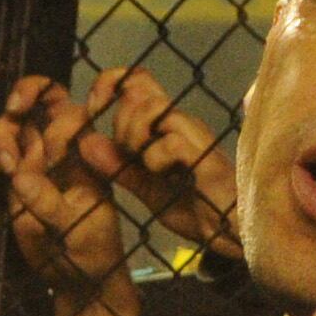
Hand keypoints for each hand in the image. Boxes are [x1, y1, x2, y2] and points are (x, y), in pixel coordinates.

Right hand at [0, 74, 139, 315]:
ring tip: (3, 171)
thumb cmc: (91, 254)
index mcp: (89, 155)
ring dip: (0, 136)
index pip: (73, 115)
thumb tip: (19, 178)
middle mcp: (62, 150)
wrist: (77, 279)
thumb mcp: (78, 232)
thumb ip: (51, 204)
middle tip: (14, 111)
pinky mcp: (12, 175)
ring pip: (12, 122)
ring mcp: (35, 160)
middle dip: (25, 94)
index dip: (56, 125)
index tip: (48, 154)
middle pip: (44, 99)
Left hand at [79, 66, 239, 258]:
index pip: (135, 80)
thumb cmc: (196, 208)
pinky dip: (155, 159)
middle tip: (130, 156)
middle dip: (120, 123)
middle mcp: (180, 122)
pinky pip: (170, 141)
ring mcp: (194, 135)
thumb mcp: (146, 188)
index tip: (94, 111)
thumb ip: (118, 167)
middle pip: (138, 90)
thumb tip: (85, 142)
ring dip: (135, 136)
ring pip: (154, 108)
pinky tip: (165, 176)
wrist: (230, 235)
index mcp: (165, 125)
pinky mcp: (205, 155)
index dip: (109, 83)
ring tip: (146, 165)